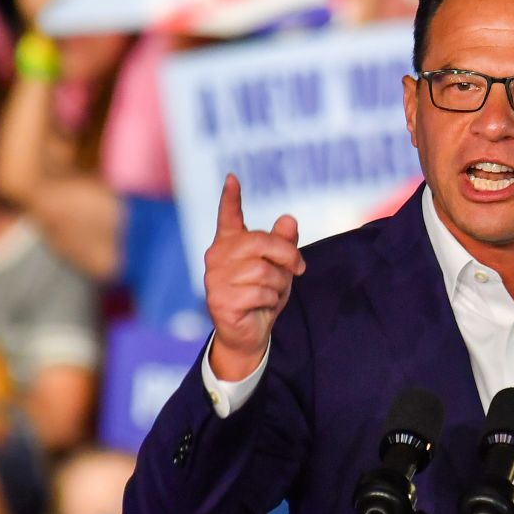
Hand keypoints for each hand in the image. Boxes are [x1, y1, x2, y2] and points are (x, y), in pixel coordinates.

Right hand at [205, 175, 305, 379]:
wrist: (249, 334)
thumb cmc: (262, 295)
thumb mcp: (279, 267)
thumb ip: (284, 244)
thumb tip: (289, 219)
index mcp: (229, 244)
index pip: (228, 216)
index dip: (230, 198)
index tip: (233, 179)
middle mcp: (216, 257)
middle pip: (261, 242)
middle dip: (287, 255)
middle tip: (299, 268)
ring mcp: (215, 279)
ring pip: (264, 271)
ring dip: (279, 284)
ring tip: (271, 293)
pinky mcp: (220, 300)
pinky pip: (260, 292)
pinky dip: (270, 301)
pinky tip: (259, 307)